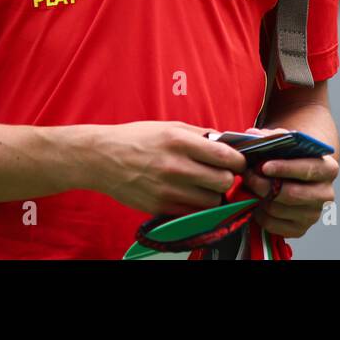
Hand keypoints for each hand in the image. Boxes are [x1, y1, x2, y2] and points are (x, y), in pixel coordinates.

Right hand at [85, 121, 247, 216]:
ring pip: (212, 201)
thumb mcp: (169, 127)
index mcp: (179, 141)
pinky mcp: (160, 207)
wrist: (101, 159)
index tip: (237, 161)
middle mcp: (175, 166)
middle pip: (223, 181)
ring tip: (203, 184)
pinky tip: (190, 194)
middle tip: (220, 173)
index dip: (238, 161)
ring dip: (213, 194)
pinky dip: (198, 205)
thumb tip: (228, 142)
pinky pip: (194, 212)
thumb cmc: (137, 139)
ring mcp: (167, 190)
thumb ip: (200, 135)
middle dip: (227, 177)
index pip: (225, 156)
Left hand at [239, 127, 338, 238]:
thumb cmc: (288, 156)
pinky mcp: (301, 229)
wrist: (295, 175)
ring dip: (259, 198)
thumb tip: (253, 135)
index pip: (308, 169)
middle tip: (247, 176)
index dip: (285, 168)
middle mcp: (326, 194)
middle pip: (292, 194)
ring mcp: (314, 214)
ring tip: (249, 186)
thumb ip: (269, 137)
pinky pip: (274, 225)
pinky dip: (260, 214)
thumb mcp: (283, 142)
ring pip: (279, 209)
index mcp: (328, 169)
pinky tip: (256, 202)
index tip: (264, 166)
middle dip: (265, 185)